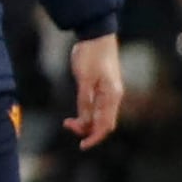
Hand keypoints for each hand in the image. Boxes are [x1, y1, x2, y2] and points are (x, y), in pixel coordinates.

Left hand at [70, 30, 122, 149]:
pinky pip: (97, 108)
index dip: (94, 138)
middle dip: (87, 131)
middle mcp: (113, 97)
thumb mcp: (84, 79)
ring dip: (86, 123)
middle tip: (67, 125)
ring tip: (68, 122)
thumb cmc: (90, 55)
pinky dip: (87, 115)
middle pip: (103, 124)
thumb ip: (85, 101)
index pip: (105, 125)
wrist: (96, 36)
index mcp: (112, 96)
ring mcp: (109, 93)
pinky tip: (76, 115)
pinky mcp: (103, 89)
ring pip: (100, 117)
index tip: (82, 145)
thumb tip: (84, 122)